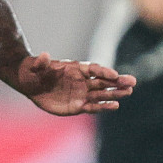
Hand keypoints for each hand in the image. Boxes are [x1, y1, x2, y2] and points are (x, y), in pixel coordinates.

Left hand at [16, 52, 136, 115]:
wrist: (30, 83)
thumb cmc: (33, 71)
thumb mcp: (35, 66)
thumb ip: (41, 62)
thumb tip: (44, 56)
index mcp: (75, 68)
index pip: (93, 69)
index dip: (104, 71)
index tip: (115, 75)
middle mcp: (82, 80)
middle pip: (103, 81)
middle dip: (117, 82)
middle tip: (132, 82)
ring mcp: (81, 93)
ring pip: (101, 94)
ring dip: (115, 94)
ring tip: (129, 92)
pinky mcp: (78, 105)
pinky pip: (93, 107)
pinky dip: (103, 107)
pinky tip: (115, 106)